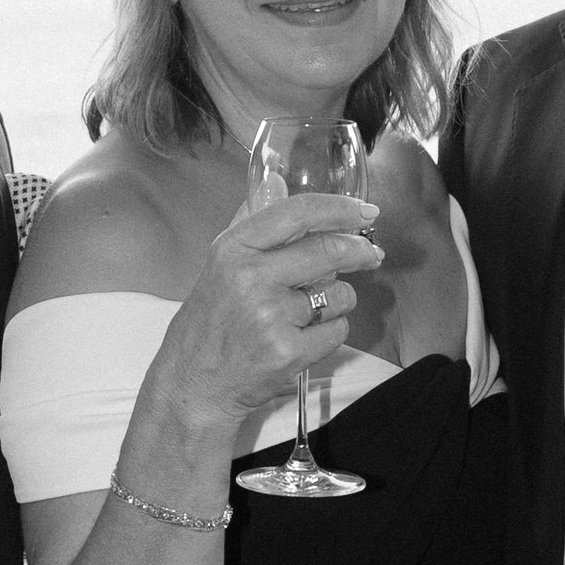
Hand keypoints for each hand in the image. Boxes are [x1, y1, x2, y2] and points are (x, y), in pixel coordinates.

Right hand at [150, 189, 384, 440]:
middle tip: (371, 255)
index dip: (339, 208)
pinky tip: (305, 338)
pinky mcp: (289, 352)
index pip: (297, 212)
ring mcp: (271, 317)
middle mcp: (251, 278)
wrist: (194, 384)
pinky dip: (330, 333)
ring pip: (339, 294)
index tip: (365, 212)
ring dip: (338, 300)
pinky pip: (337, 330)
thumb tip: (277, 181)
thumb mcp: (219, 265)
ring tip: (311, 312)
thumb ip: (251, 221)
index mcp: (234, 249)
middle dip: (360, 251)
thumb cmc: (209, 323)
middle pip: (328, 250)